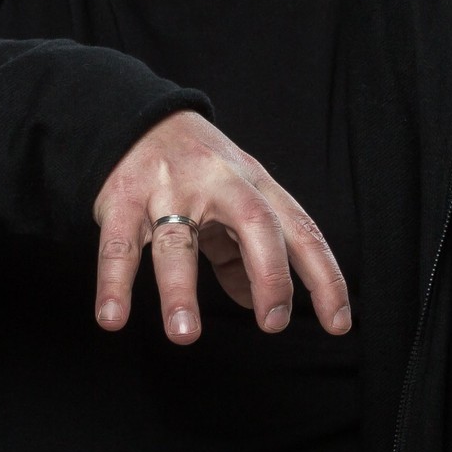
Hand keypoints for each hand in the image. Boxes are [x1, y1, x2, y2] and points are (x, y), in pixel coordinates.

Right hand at [92, 110, 350, 343]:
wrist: (136, 116)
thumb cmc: (196, 169)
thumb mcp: (233, 199)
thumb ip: (243, 251)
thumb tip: (254, 302)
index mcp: (255, 185)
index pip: (301, 230)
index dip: (324, 277)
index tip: (338, 322)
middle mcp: (219, 183)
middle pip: (256, 224)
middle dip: (270, 276)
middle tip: (273, 325)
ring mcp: (168, 190)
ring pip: (178, 241)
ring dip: (180, 290)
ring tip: (184, 334)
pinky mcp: (122, 199)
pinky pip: (119, 246)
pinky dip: (114, 284)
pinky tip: (113, 318)